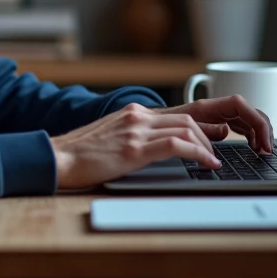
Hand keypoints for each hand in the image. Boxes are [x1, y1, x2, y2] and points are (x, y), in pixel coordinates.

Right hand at [50, 103, 220, 190]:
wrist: (57, 158)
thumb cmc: (80, 155)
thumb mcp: (112, 138)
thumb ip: (134, 136)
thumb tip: (156, 148)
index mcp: (132, 113)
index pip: (176, 113)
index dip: (201, 124)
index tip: (215, 135)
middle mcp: (137, 116)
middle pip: (186, 118)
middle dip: (208, 134)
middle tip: (218, 150)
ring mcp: (135, 131)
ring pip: (186, 129)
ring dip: (206, 146)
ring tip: (213, 161)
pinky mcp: (134, 149)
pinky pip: (176, 146)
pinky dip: (198, 154)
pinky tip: (206, 164)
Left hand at [153, 94, 273, 153]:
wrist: (142, 127)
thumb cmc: (158, 128)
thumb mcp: (178, 130)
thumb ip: (201, 129)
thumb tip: (224, 131)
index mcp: (204, 107)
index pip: (239, 105)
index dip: (256, 121)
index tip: (263, 143)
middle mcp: (212, 109)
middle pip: (247, 111)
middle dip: (262, 129)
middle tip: (267, 151)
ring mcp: (214, 115)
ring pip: (245, 118)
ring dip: (258, 132)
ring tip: (262, 150)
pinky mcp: (213, 123)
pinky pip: (238, 124)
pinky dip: (249, 134)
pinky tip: (252, 146)